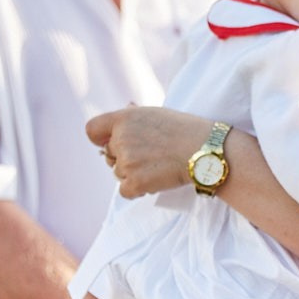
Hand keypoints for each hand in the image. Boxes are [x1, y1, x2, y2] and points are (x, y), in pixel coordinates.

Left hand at [86, 106, 211, 198]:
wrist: (206, 151)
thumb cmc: (187, 130)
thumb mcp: (157, 113)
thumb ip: (135, 115)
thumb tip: (126, 106)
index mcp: (123, 118)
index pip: (92, 130)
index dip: (101, 139)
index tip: (113, 144)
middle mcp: (120, 138)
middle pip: (109, 156)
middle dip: (125, 159)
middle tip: (151, 158)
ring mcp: (126, 161)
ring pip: (119, 174)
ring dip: (134, 175)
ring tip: (159, 168)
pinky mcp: (134, 182)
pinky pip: (125, 191)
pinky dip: (138, 190)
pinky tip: (156, 181)